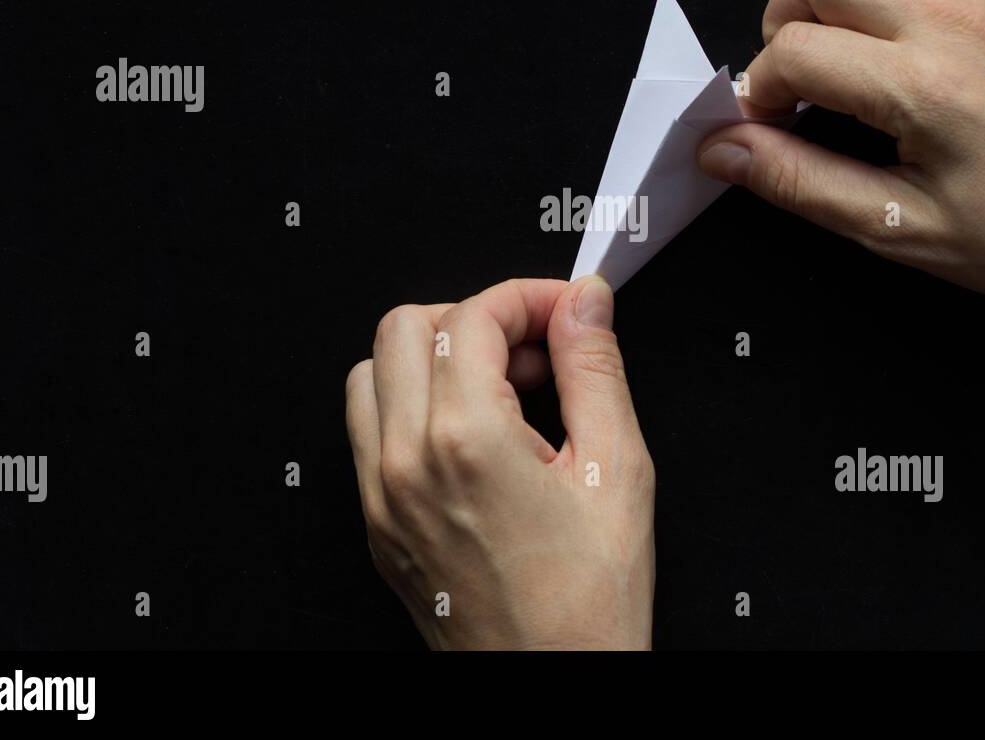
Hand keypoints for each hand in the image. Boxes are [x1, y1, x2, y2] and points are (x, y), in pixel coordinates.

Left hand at [344, 276, 654, 649]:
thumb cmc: (588, 605)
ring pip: (374, 372)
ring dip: (433, 358)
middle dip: (476, 318)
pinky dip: (410, 406)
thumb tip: (585, 302)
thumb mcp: (617, 470)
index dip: (528, 297)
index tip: (566, 312)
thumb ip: (596, 368)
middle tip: (535, 352)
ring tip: (500, 390)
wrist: (554, 686)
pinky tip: (471, 433)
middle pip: (407, 326)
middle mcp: (406, 463)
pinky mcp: (377, 525)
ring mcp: (381, 497)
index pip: (473, 315)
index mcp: (466, 441)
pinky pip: (367, 430)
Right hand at [699, 0, 984, 335]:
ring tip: (857, 31)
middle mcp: (957, 21)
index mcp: (922, 88)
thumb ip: (797, 181)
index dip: (759, 89)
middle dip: (786, 20)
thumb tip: (722, 148)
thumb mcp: (897, 227)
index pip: (794, 52)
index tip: (768, 121)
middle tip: (802, 75)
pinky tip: (917, 2)